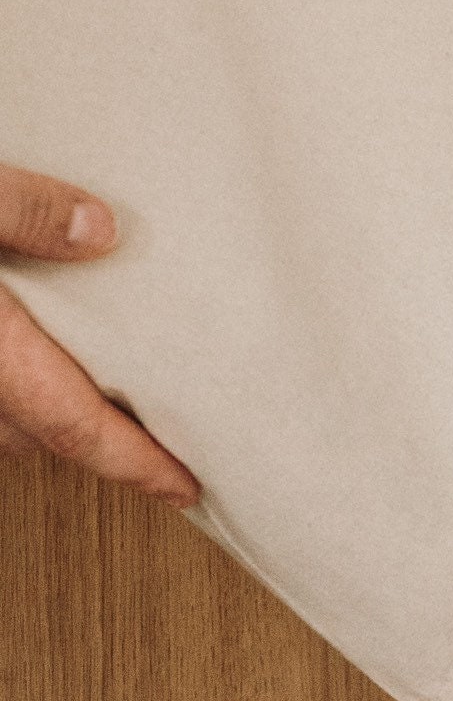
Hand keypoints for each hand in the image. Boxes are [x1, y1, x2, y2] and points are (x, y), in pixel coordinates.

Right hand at [0, 167, 197, 504]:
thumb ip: (28, 213)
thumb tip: (103, 230)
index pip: (79, 430)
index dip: (138, 466)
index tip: (186, 488)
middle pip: (48, 437)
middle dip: (107, 446)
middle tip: (165, 445)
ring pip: (11, 423)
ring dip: (58, 418)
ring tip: (111, 400)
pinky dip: (22, 394)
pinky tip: (40, 357)